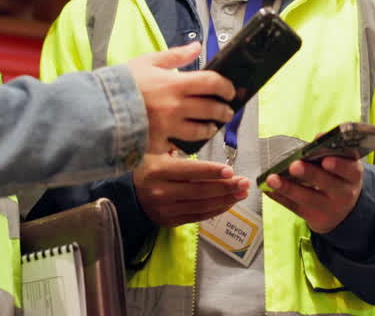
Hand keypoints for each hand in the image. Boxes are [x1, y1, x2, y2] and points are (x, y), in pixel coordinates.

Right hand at [128, 42, 234, 153]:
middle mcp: (176, 107)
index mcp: (175, 84)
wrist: (98, 109)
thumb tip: (197, 46)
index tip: (230, 91)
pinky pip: (180, 145)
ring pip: (201, 131)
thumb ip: (175, 56)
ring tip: (212, 126)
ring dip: (211, 128)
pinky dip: (187, 141)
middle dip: (224, 111)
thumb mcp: (147, 62)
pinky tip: (189, 138)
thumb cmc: (122, 83)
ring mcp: (169, 128)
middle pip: (212, 109)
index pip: (213, 84)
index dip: (226, 87)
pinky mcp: (159, 144)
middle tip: (226, 111)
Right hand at [133, 153, 248, 226]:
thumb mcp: (159, 156)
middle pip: (200, 191)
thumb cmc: (149, 169)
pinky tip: (229, 203)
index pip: (190, 172)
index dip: (211, 172)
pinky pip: (198, 216)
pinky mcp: (172, 221)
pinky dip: (216, 210)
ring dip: (225, 200)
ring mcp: (167, 209)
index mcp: (159, 171)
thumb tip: (209, 154)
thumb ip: (181, 155)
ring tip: (242, 193)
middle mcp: (163, 192)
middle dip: (226, 187)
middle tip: (244, 183)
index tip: (231, 171)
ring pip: (202, 206)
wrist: (130, 196)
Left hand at [264, 156, 363, 233]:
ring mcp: (329, 208)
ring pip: (307, 198)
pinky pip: (294, 208)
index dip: (338, 165)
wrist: (343, 211)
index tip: (325, 160)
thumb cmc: (338, 178)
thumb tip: (319, 136)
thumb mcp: (343, 165)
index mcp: (353, 175)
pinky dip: (280, 198)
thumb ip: (331, 150)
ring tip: (271, 179)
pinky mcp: (314, 218)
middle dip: (309, 174)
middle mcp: (344, 193)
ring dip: (287, 188)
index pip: (349, 169)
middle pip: (327, 183)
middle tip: (294, 166)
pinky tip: (268, 189)